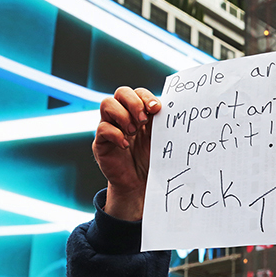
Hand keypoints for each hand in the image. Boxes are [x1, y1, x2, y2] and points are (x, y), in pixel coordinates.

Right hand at [93, 86, 160, 220]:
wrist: (140, 184)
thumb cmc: (152, 159)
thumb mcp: (160, 139)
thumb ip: (162, 123)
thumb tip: (174, 109)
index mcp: (139, 112)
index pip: (138, 93)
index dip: (146, 97)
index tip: (156, 108)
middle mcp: (123, 116)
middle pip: (121, 92)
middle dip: (133, 102)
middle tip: (144, 120)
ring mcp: (110, 127)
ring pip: (107, 104)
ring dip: (123, 115)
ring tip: (134, 132)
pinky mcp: (101, 142)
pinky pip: (102, 128)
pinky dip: (115, 134)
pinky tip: (125, 145)